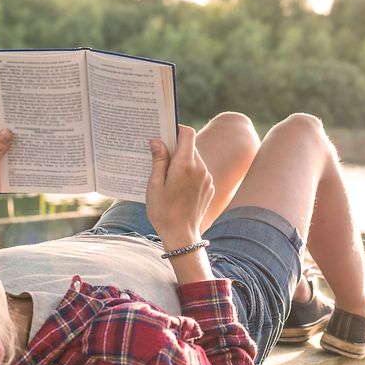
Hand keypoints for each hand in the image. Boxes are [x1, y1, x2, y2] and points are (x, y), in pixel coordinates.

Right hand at [146, 125, 214, 249]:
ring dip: (181, 161)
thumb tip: (158, 141)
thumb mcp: (154, 185)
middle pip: (190, 146)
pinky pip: (199, 172)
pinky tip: (176, 186)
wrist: (182, 235)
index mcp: (185, 165)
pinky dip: (188, 173)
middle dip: (175, 147)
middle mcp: (200, 168)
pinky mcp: (209, 188)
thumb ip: (158, 160)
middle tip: (158, 155)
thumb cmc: (164, 211)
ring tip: (165, 174)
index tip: (164, 134)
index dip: (176, 129)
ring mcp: (207, 178)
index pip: (187, 134)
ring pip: (195, 159)